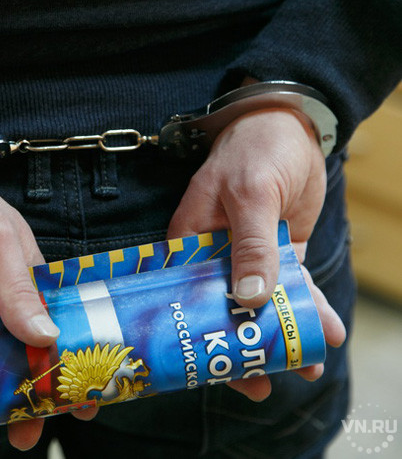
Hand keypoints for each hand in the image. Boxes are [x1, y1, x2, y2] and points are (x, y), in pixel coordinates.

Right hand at [167, 107, 345, 400]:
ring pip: (260, 305)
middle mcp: (212, 256)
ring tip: (306, 365)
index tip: (213, 369)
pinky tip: (327, 331)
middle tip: (260, 386)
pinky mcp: (277, 254)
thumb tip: (249, 298)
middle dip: (240, 348)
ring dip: (283, 335)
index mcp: (188, 242)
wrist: (291, 125)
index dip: (195, 334)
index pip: (183, 297)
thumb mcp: (252, 194)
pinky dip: (308, 309)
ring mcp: (246, 257)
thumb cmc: (255, 150)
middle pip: (220, 310)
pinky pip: (290, 288)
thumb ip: (252, 245)